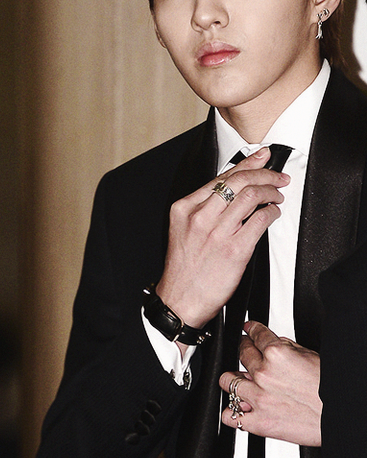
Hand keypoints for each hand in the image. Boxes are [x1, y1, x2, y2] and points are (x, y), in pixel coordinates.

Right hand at [156, 148, 289, 330]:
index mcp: (184, 209)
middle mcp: (199, 217)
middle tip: (277, 176)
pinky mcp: (234, 250)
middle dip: (264, 173)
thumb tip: (233, 190)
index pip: (220, 177)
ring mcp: (217, 233)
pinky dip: (271, 212)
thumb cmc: (184, 268)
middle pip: (238, 181)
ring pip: (251, 196)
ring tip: (277, 195)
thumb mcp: (183, 230)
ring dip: (270, 192)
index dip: (246, 164)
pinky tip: (273, 213)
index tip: (261, 157)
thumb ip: (203, 209)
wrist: (180, 300)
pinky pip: (260, 221)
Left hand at [219, 321, 320, 445]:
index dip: (250, 329)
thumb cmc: (328, 389)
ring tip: (241, 381)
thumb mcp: (308, 356)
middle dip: (244, 349)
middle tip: (247, 351)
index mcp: (277, 354)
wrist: (339, 417)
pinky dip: (232, 412)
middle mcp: (264, 373)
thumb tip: (272, 342)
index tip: (247, 330)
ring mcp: (258, 398)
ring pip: (227, 381)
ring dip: (234, 380)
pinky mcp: (259, 422)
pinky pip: (230, 415)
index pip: (255, 334)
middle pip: (241, 353)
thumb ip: (285, 348)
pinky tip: (240, 408)